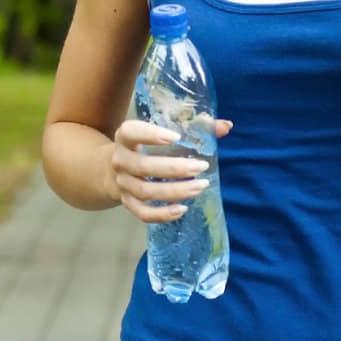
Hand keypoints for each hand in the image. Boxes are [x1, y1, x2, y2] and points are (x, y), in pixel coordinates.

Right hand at [109, 115, 232, 223]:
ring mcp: (122, 184)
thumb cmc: (146, 146)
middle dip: (174, 168)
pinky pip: (142, 213)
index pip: (132, 132)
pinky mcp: (127, 202)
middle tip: (201, 167)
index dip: (151, 134)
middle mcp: (120, 160)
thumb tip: (226, 126)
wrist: (114, 169)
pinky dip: (161, 214)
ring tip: (200, 186)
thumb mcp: (161, 132)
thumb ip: (194, 128)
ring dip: (174, 191)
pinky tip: (182, 209)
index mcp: (125, 136)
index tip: (176, 137)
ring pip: (146, 191)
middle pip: (143, 166)